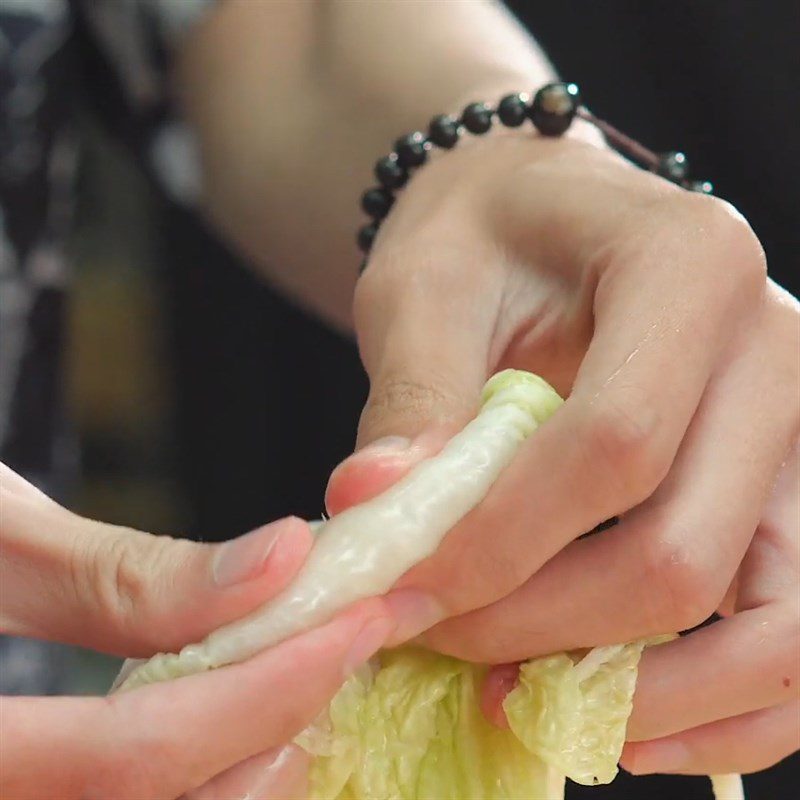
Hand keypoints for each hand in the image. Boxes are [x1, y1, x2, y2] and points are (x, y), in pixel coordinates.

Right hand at [0, 463, 391, 799]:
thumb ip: (122, 575)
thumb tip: (283, 558)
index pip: (133, 758)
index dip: (268, 689)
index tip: (359, 618)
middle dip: (270, 749)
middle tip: (339, 657)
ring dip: (242, 781)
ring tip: (296, 689)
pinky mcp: (24, 791)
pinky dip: (192, 786)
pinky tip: (232, 729)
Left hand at [328, 133, 799, 775]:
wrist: (545, 225)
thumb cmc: (484, 240)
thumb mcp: (424, 288)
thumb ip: (413, 398)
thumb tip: (374, 509)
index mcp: (690, 266)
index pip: (613, 445)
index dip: (499, 542)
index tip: (405, 589)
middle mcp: (779, 351)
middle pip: (681, 551)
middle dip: (541, 626)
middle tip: (437, 638)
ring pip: (771, 626)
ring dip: (637, 694)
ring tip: (517, 697)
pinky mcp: (798, 493)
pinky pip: (795, 636)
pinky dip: (718, 708)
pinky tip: (615, 717)